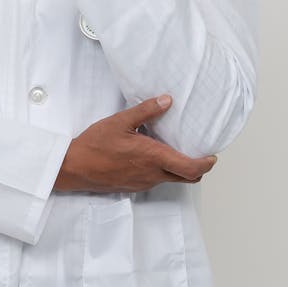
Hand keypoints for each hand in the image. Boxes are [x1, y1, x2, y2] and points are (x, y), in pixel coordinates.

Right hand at [53, 96, 216, 192]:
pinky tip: (152, 156)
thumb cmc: (95, 145)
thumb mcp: (121, 121)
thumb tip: (167, 101)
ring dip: (178, 168)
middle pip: (187, 178)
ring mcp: (143, 183)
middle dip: (197, 167)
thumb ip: (146, 111)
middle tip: (199, 153)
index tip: (212, 156)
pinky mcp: (134, 186)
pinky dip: (162, 170)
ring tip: (174, 149)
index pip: (191, 169)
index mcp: (154, 158)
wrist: (75, 167)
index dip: (206, 164)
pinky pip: (156, 180)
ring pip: (171, 179)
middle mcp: (152, 175)